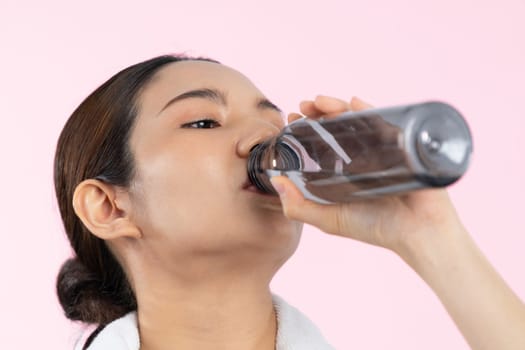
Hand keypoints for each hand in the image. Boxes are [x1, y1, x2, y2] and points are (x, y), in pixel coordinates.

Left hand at [271, 96, 465, 258]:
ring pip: (357, 119)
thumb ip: (299, 207)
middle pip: (338, 125)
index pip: (322, 141)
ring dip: (337, 106)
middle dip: (318, 112)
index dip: (305, 128)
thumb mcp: (329, 219)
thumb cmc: (374, 227)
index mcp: (344, 168)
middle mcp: (362, 155)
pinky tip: (353, 102)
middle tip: (303, 106)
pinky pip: (384, 121)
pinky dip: (368, 109)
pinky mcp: (402, 143)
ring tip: (319, 101)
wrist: (417, 233)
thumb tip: (275, 182)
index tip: (290, 120)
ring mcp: (382, 147)